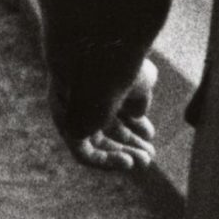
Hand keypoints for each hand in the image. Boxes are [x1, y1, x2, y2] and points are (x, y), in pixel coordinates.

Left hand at [73, 57, 158, 171]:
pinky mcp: (67, 128)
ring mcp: (72, 113)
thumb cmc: (121, 63)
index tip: (150, 135)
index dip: (134, 124)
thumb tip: (136, 114)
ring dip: (119, 155)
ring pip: (95, 142)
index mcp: (99, 82)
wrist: (98, 56)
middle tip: (149, 155)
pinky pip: (83, 153)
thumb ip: (139, 98)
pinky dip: (106, 161)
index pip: (114, 108)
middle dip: (129, 144)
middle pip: (104, 128)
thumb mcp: (140, 80)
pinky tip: (127, 162)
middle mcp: (83, 98)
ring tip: (143, 162)